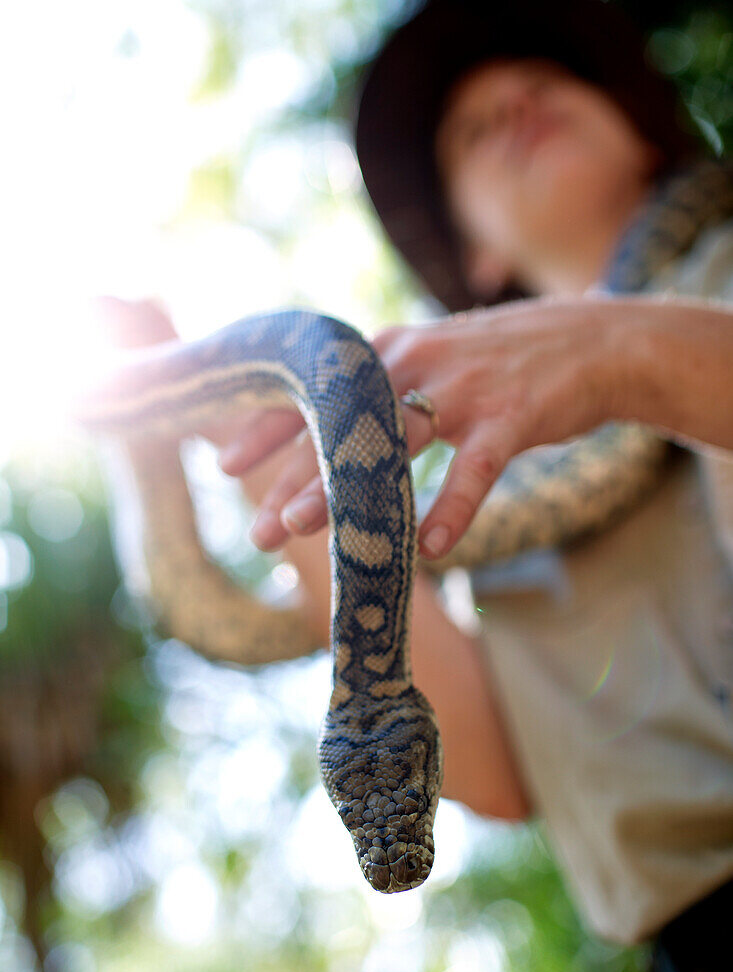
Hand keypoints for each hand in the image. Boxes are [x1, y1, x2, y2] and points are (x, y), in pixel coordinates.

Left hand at [219, 295, 623, 556]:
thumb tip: (322, 430)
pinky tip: (431, 547)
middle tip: (261, 530)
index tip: (225, 464)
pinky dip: (454, 506)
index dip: (267, 425)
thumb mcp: (428, 360)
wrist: (590, 341)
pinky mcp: (512, 417)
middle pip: (341, 424)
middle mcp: (416, 363)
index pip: (313, 389)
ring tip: (313, 535)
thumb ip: (377, 389)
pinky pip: (476, 469)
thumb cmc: (494, 362)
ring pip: (394, 443)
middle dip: (295, 478)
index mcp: (388, 351)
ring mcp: (464, 389)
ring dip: (351, 491)